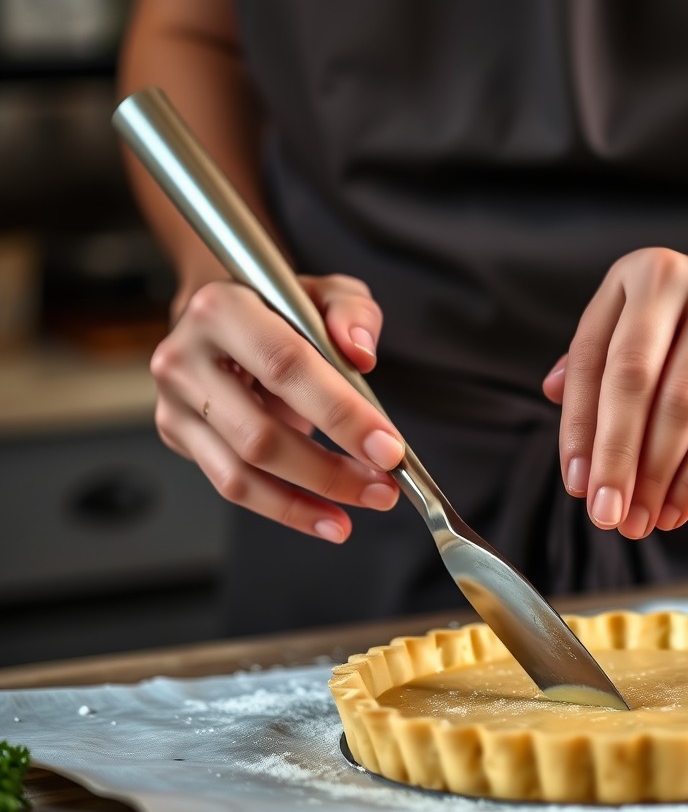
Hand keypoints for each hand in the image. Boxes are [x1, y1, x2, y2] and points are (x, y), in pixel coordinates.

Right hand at [150, 274, 404, 542]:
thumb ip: (351, 313)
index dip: (341, 414)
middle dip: (331, 470)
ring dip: (311, 499)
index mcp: (222, 308)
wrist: (227, 321)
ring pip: (242, 472)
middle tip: (386, 488)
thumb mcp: (328, 293)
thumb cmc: (282, 308)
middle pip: (259, 433)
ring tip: (365, 503)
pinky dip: (287, 509)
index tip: (389, 449)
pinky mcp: (178, 436)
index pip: (286, 367)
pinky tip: (329, 519)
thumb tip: (361, 354)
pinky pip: (234, 487)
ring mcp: (174, 402)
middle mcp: (185, 357)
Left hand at [542, 248, 687, 538]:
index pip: (602, 363)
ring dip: (678, 484)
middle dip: (628, 465)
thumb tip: (550, 397)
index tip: (579, 486)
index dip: (584, 431)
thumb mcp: (633, 316)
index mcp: (649, 276)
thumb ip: (590, 359)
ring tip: (656, 520)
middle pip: (654, 393)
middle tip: (614, 517)